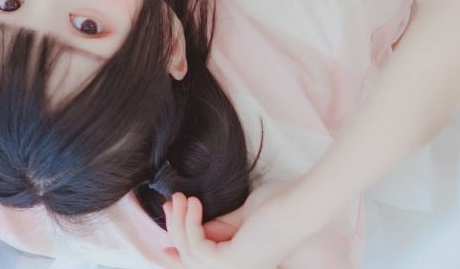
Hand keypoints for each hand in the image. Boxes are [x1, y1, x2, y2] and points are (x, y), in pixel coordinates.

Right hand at [163, 185, 300, 268]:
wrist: (296, 205)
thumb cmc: (277, 207)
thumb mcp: (241, 219)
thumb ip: (219, 227)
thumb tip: (196, 226)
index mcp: (242, 265)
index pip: (203, 267)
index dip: (180, 258)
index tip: (163, 249)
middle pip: (191, 260)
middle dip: (175, 231)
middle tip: (170, 202)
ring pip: (190, 253)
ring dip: (180, 222)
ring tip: (181, 196)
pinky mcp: (232, 262)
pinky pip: (197, 245)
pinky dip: (190, 222)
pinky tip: (194, 202)